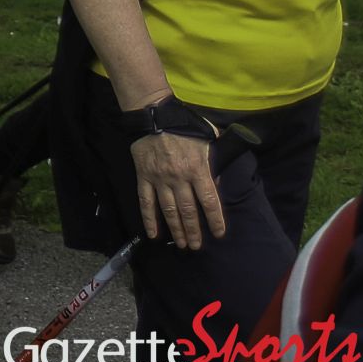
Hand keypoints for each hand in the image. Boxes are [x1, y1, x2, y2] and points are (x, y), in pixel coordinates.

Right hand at [129, 125, 224, 248]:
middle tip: (197, 246)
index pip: (209, 201)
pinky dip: (149, 219)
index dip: (215, 220)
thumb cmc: (185, 126)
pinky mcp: (144, 177)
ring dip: (176, 229)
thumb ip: (215, 158)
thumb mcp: (209, 138)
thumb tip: (218, 179)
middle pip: (189, 210)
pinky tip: (153, 234)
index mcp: (197, 169)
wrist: (155, 115)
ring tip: (182, 245)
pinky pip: (146, 201)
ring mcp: (160, 179)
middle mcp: (179, 178)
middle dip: (194, 231)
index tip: (218, 234)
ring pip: (169, 210)